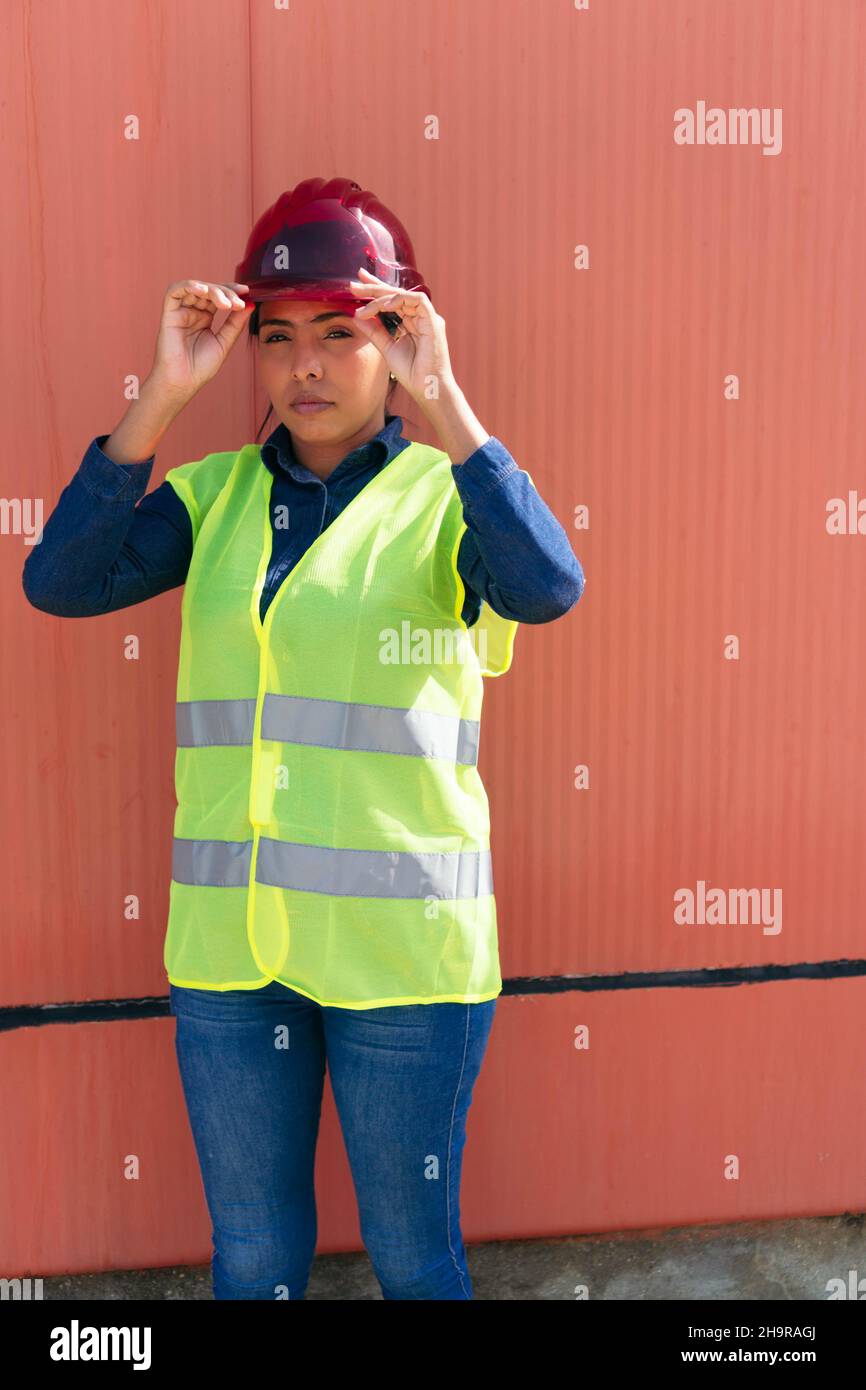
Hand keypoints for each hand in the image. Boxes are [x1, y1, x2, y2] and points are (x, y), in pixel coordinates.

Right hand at [149, 280, 254, 398]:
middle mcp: (192, 312)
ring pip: (195, 288)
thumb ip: (235, 323)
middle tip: (237, 303)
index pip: (218, 296)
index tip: (246, 292)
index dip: (231, 291)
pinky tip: (203, 291)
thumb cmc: (200, 368)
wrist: (183, 383)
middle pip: (209, 290)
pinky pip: (174, 291)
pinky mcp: (169, 313)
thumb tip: (249, 303)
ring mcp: (181, 312)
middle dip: (225, 292)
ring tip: (225, 304)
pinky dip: (189, 286)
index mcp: (204, 318)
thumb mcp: (224, 343)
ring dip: (212, 290)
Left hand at [348, 268, 455, 405]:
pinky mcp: (433, 322)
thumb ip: (375, 332)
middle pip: (396, 294)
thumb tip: (356, 317)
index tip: (356, 286)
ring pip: (404, 295)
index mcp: (411, 322)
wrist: (427, 389)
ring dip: (383, 296)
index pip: (392, 300)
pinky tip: (386, 304)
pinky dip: (401, 299)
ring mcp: (428, 318)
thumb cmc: (412, 372)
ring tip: (364, 302)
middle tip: (354, 284)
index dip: (375, 290)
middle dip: (374, 286)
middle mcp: (420, 317)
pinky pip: (418, 300)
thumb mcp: (387, 348)